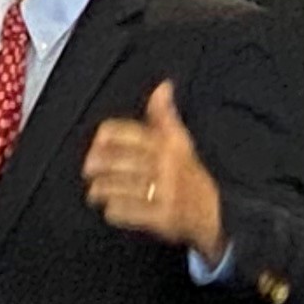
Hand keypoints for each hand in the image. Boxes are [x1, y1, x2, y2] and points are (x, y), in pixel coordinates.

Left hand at [82, 80, 225, 261]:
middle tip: (89, 170)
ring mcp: (164, 192)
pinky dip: (113, 211)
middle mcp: (166, 165)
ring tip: (95, 192)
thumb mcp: (181, 142)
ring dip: (100, 190)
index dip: (105, 137)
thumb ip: (164, 115)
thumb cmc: (190, 176)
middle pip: (116, 160)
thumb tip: (163, 87)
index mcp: (168, 143)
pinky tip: (111, 209)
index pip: (126, 132)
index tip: (97, 145)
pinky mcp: (161, 217)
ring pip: (116, 187)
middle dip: (96, 166)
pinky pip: (125, 212)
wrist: (215, 213)